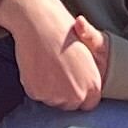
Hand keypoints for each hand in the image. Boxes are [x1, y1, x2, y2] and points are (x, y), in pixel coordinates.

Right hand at [0, 0, 110, 114]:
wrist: (41, 22)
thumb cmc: (64, 33)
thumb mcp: (85, 54)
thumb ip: (86, 78)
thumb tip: (81, 95)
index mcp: (92, 84)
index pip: (87, 104)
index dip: (78, 93)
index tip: (70, 82)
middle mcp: (77, 94)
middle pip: (69, 105)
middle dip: (63, 93)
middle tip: (56, 70)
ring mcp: (56, 96)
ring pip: (51, 100)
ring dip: (48, 89)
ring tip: (46, 64)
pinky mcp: (37, 93)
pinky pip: (36, 94)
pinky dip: (35, 83)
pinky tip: (36, 65)